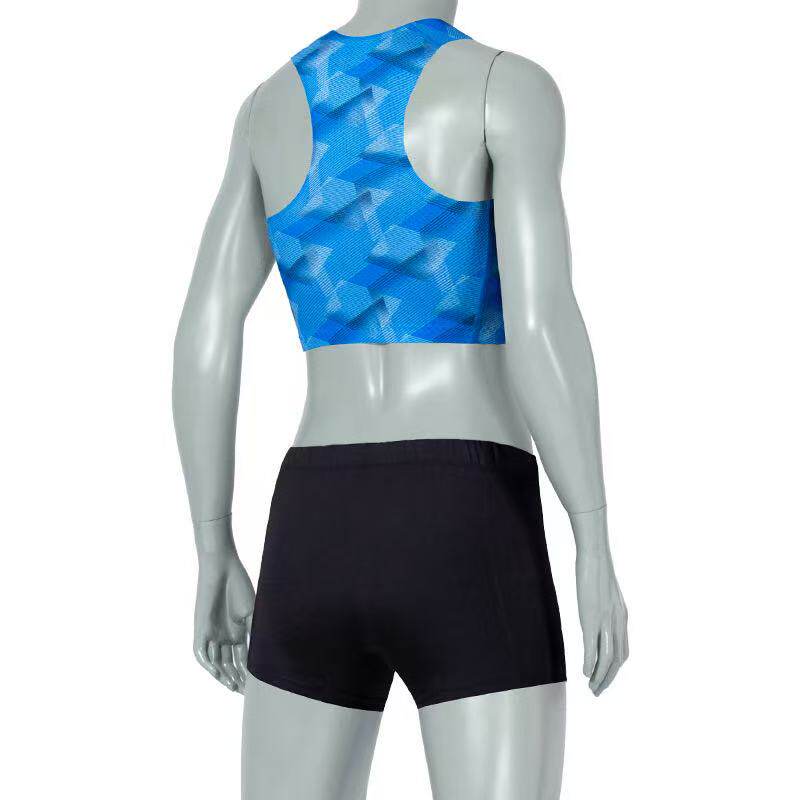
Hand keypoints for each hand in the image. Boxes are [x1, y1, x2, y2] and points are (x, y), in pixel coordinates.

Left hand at [193, 550, 254, 693]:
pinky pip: (201, 652)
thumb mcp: (252, 613)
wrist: (222, 568)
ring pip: (215, 662)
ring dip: (223, 675)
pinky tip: (216, 673)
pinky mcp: (200, 629)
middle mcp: (224, 636)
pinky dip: (208, 663)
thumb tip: (265, 655)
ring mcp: (211, 633)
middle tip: (245, 692)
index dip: (248, 673)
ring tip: (234, 687)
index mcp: (238, 632)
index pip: (242, 658)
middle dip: (236, 678)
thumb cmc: (239, 586)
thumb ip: (255, 633)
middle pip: (229, 664)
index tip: (256, 686)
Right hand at [576, 549, 628, 695]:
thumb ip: (605, 606)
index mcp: (622, 617)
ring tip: (591, 688)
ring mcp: (605, 622)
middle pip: (617, 660)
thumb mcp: (606, 592)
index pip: (623, 652)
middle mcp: (618, 623)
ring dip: (600, 676)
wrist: (595, 556)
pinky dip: (589, 662)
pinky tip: (584, 672)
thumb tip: (599, 612)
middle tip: (597, 691)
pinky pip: (592, 646)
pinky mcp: (591, 618)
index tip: (604, 678)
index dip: (614, 670)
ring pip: (607, 658)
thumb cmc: (597, 568)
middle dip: (608, 679)